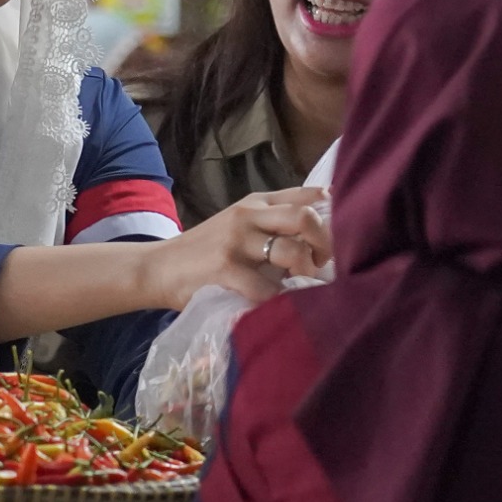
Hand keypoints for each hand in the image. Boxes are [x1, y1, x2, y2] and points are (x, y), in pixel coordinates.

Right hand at [146, 188, 331, 308]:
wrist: (158, 268)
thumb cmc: (206, 251)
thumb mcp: (239, 225)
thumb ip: (273, 223)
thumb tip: (323, 228)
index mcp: (256, 202)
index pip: (305, 195)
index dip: (332, 213)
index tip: (343, 233)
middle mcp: (248, 215)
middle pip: (305, 218)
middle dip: (325, 244)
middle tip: (324, 265)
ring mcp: (236, 242)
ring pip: (291, 253)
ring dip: (306, 275)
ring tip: (303, 287)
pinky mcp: (225, 270)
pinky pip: (268, 290)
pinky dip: (280, 302)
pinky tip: (278, 306)